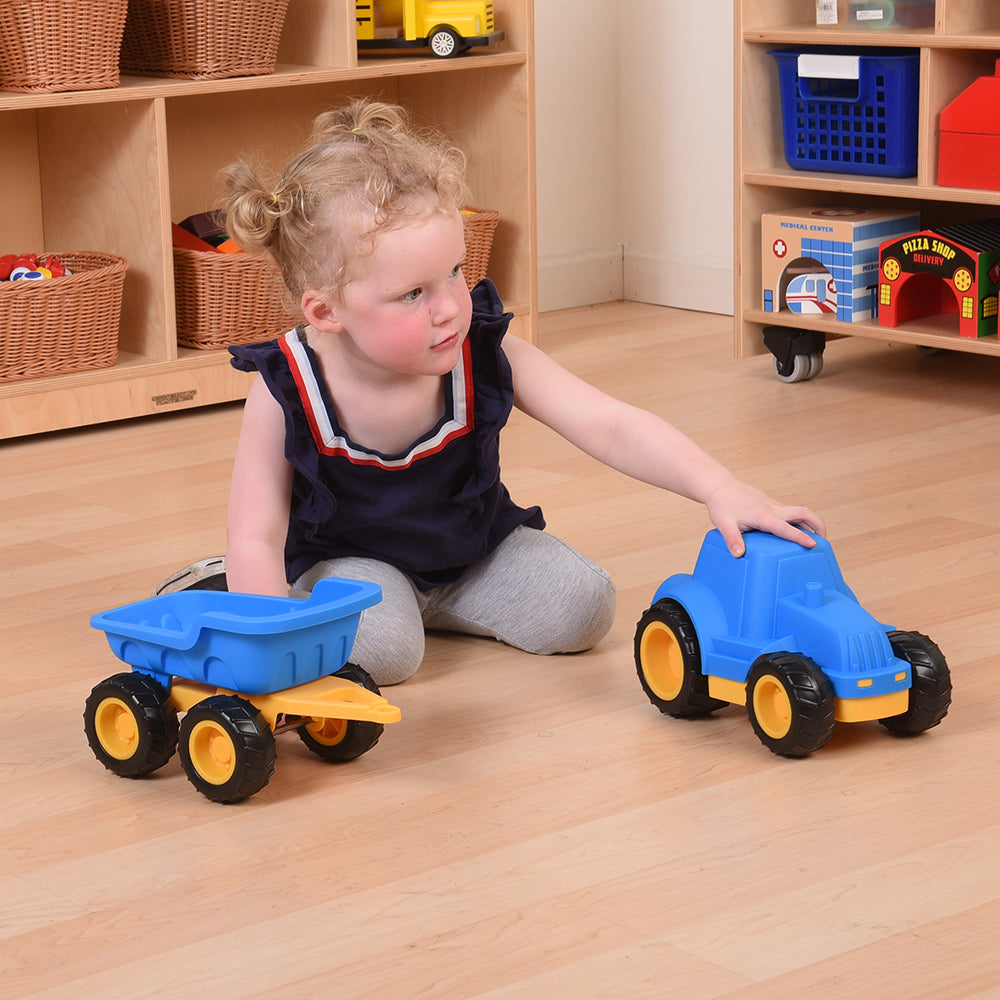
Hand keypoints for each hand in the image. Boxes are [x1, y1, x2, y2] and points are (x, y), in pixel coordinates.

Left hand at [704, 479, 824, 556]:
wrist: (720, 486)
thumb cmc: (722, 505)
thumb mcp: (724, 524)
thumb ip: (732, 540)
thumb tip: (738, 554)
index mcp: (764, 516)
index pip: (787, 528)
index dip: (801, 537)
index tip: (814, 544)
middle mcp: (773, 509)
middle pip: (804, 513)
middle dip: (818, 525)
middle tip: (824, 541)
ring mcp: (773, 505)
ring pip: (799, 511)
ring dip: (811, 522)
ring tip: (815, 538)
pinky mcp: (771, 503)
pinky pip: (790, 511)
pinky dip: (798, 520)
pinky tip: (794, 529)